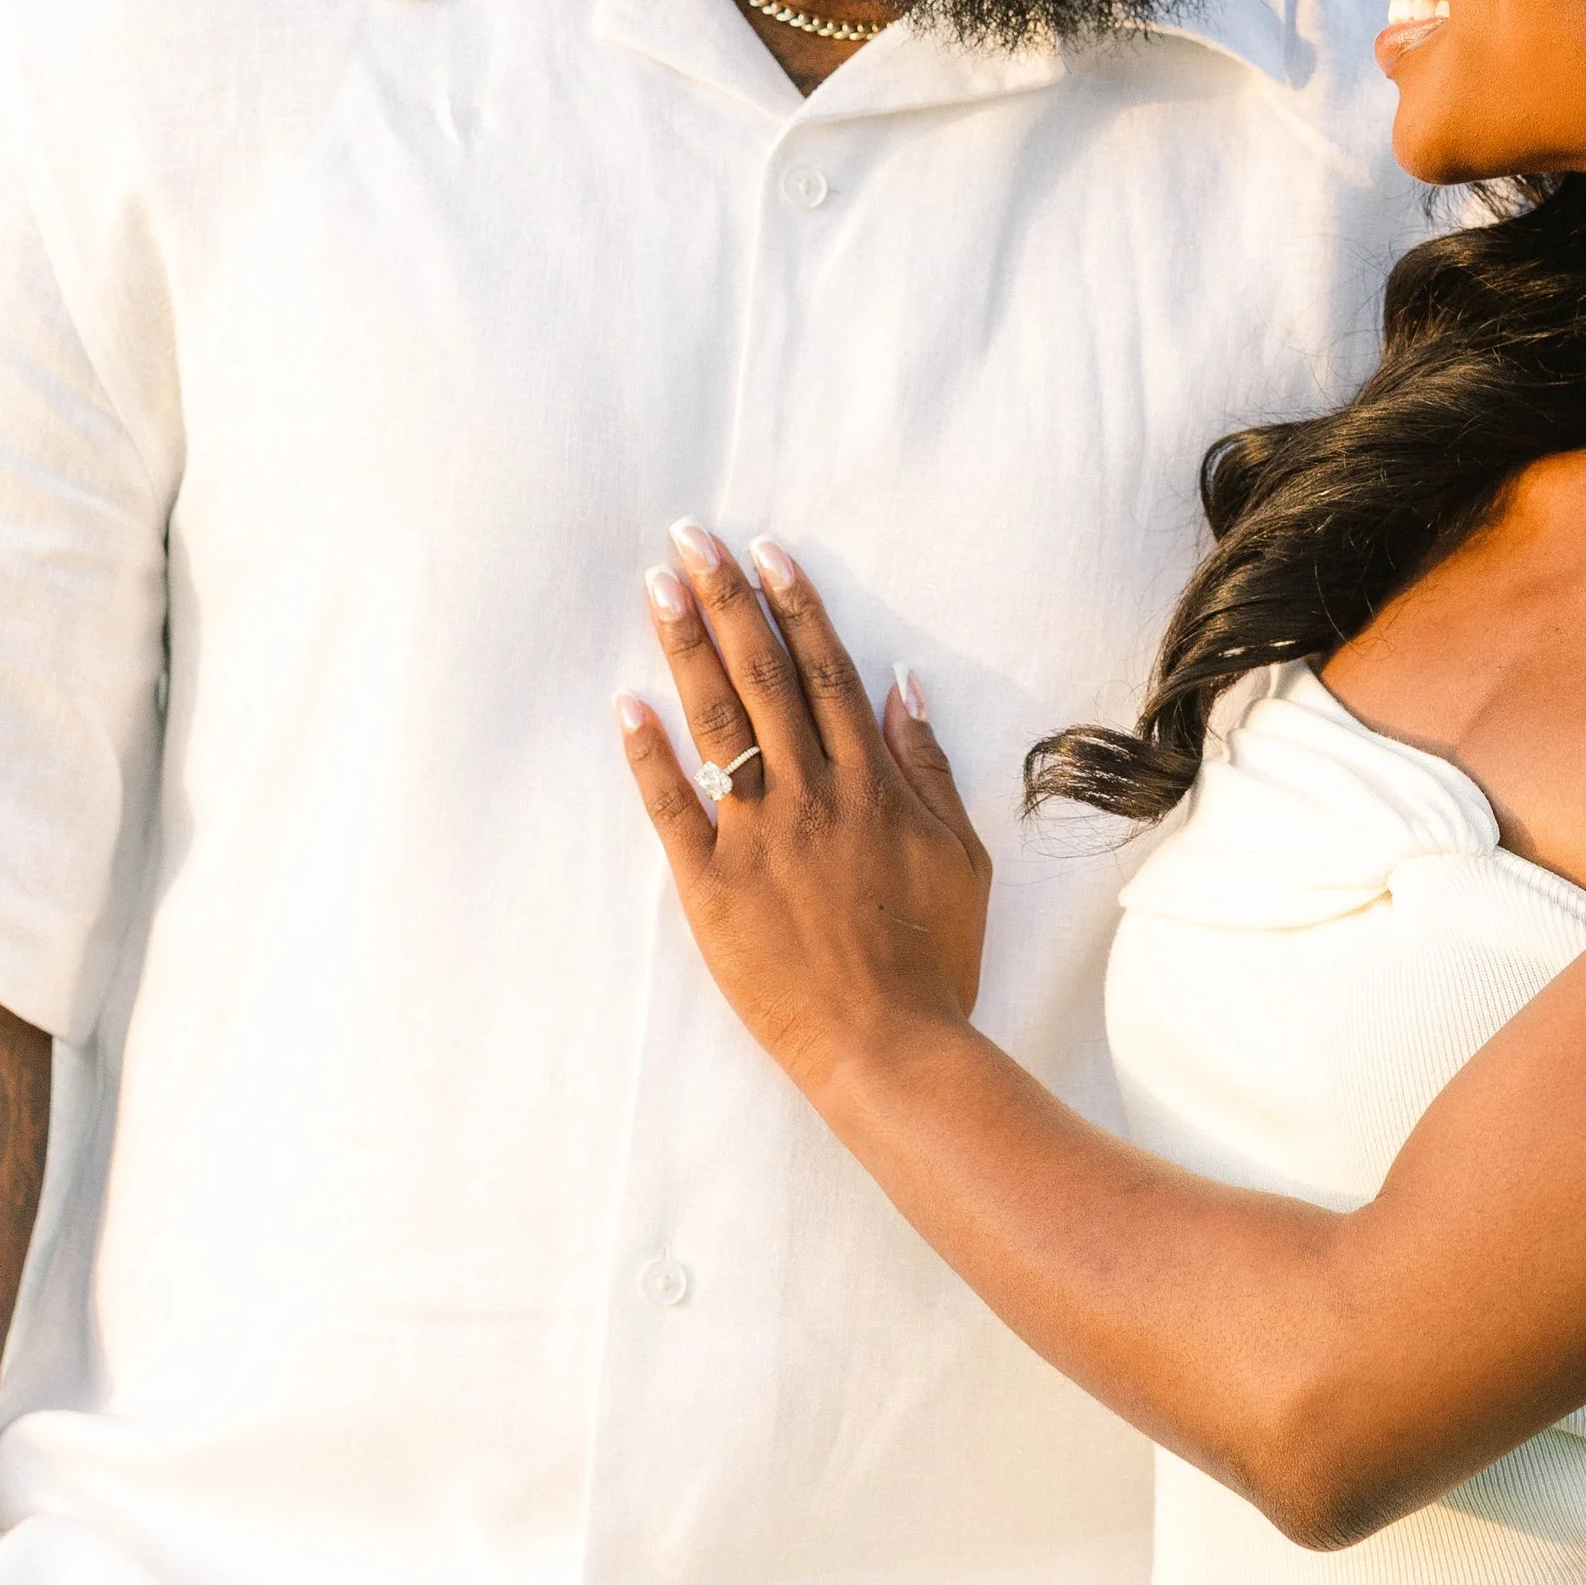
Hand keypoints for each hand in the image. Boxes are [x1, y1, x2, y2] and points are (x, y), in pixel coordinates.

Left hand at [617, 526, 990, 1090]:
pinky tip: (626, 703)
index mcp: (871, 784)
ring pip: (717, 723)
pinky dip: (648, 755)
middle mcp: (812, 795)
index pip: (825, 672)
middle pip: (763, 676)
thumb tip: (903, 689)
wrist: (890, 1046)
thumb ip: (927, 769)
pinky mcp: (712, 887)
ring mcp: (758, 838)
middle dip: (726, 599)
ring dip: (686, 648)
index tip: (767, 552)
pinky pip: (672, 809)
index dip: (795, 606)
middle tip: (692, 538)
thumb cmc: (932, 957)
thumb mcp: (959, 854)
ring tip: (658, 587)